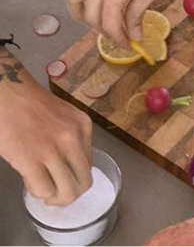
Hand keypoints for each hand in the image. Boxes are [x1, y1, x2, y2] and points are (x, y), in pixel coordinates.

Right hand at [0, 83, 92, 204]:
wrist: (7, 92)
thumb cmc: (31, 104)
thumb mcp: (64, 116)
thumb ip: (72, 139)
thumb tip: (70, 168)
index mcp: (83, 126)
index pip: (89, 164)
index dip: (76, 176)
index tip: (64, 177)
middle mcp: (73, 138)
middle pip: (84, 182)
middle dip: (71, 194)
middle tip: (59, 195)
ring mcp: (52, 149)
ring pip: (67, 191)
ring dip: (57, 198)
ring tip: (47, 194)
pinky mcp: (30, 159)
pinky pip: (44, 190)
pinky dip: (39, 193)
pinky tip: (32, 184)